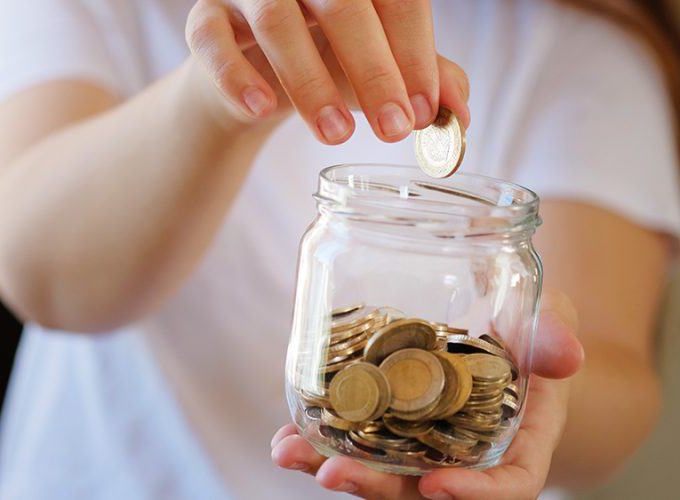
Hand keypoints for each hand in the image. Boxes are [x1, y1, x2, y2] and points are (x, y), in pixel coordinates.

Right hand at [186, 0, 469, 144]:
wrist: (253, 72)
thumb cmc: (325, 57)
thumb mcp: (378, 66)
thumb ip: (421, 78)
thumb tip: (459, 112)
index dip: (415, 52)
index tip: (424, 112)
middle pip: (342, 2)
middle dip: (373, 69)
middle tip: (394, 130)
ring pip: (274, 19)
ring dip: (309, 81)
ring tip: (336, 135)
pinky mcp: (206, 17)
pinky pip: (210, 38)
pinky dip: (236, 75)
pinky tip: (261, 111)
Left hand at [271, 289, 583, 498]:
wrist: (500, 334)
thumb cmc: (529, 332)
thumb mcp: (546, 324)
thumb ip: (552, 337)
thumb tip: (567, 354)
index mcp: (516, 444)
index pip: (506, 485)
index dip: (475, 494)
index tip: (435, 486)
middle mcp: (464, 454)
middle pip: (423, 489)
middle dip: (376, 487)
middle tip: (331, 474)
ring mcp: (422, 443)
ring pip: (381, 471)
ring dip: (331, 465)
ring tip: (288, 451)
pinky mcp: (390, 423)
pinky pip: (357, 440)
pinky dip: (322, 438)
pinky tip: (287, 432)